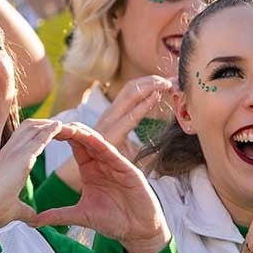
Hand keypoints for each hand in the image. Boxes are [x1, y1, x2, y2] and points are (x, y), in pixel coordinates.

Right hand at [0, 119, 60, 228]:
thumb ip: (25, 211)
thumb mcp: (13, 209)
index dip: (36, 135)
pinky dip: (52, 130)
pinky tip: (63, 126)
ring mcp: (13, 152)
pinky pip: (40, 137)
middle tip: (61, 125)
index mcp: (4, 162)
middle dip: (44, 124)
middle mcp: (7, 153)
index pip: (22, 140)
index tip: (50, 135)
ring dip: (49, 125)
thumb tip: (33, 218)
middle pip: (28, 128)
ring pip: (33, 127)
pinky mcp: (22, 157)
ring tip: (65, 124)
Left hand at [36, 123, 168, 252]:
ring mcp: (117, 165)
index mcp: (91, 170)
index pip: (76, 148)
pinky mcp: (129, 170)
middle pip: (85, 140)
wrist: (138, 231)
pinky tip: (92, 139)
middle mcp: (103, 163)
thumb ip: (59, 215)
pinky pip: (114, 155)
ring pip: (99, 143)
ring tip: (68, 126)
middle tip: (52, 123)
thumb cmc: (114, 221)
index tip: (44, 131)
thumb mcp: (81, 216)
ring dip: (84, 134)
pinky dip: (103, 146)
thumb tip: (33, 221)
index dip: (62, 138)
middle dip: (69, 131)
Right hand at [54, 76, 170, 190]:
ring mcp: (109, 121)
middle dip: (152, 79)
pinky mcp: (112, 132)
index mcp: (114, 114)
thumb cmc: (107, 160)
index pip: (132, 90)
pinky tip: (156, 96)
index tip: (167, 79)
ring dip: (150, 85)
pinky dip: (144, 104)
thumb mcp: (126, 146)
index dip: (149, 82)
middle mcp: (111, 113)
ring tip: (166, 83)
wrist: (82, 174)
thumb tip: (162, 148)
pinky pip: (130, 114)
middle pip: (132, 86)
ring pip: (130, 93)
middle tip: (171, 78)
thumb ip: (140, 142)